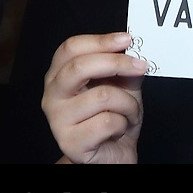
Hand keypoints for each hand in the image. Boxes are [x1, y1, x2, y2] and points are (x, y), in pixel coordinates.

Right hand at [42, 31, 146, 163]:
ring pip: (102, 96)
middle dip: (116, 63)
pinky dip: (123, 123)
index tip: (126, 39)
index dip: (100, 40)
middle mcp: (52, 95)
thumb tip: (132, 47)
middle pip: (79, 67)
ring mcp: (58, 120)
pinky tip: (119, 129)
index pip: (71, 48)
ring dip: (128, 103)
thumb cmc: (114, 115)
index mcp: (59, 75)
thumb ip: (123, 64)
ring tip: (129, 111)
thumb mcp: (121, 83)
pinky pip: (107, 122)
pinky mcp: (70, 143)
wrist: (114, 152)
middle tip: (140, 65)